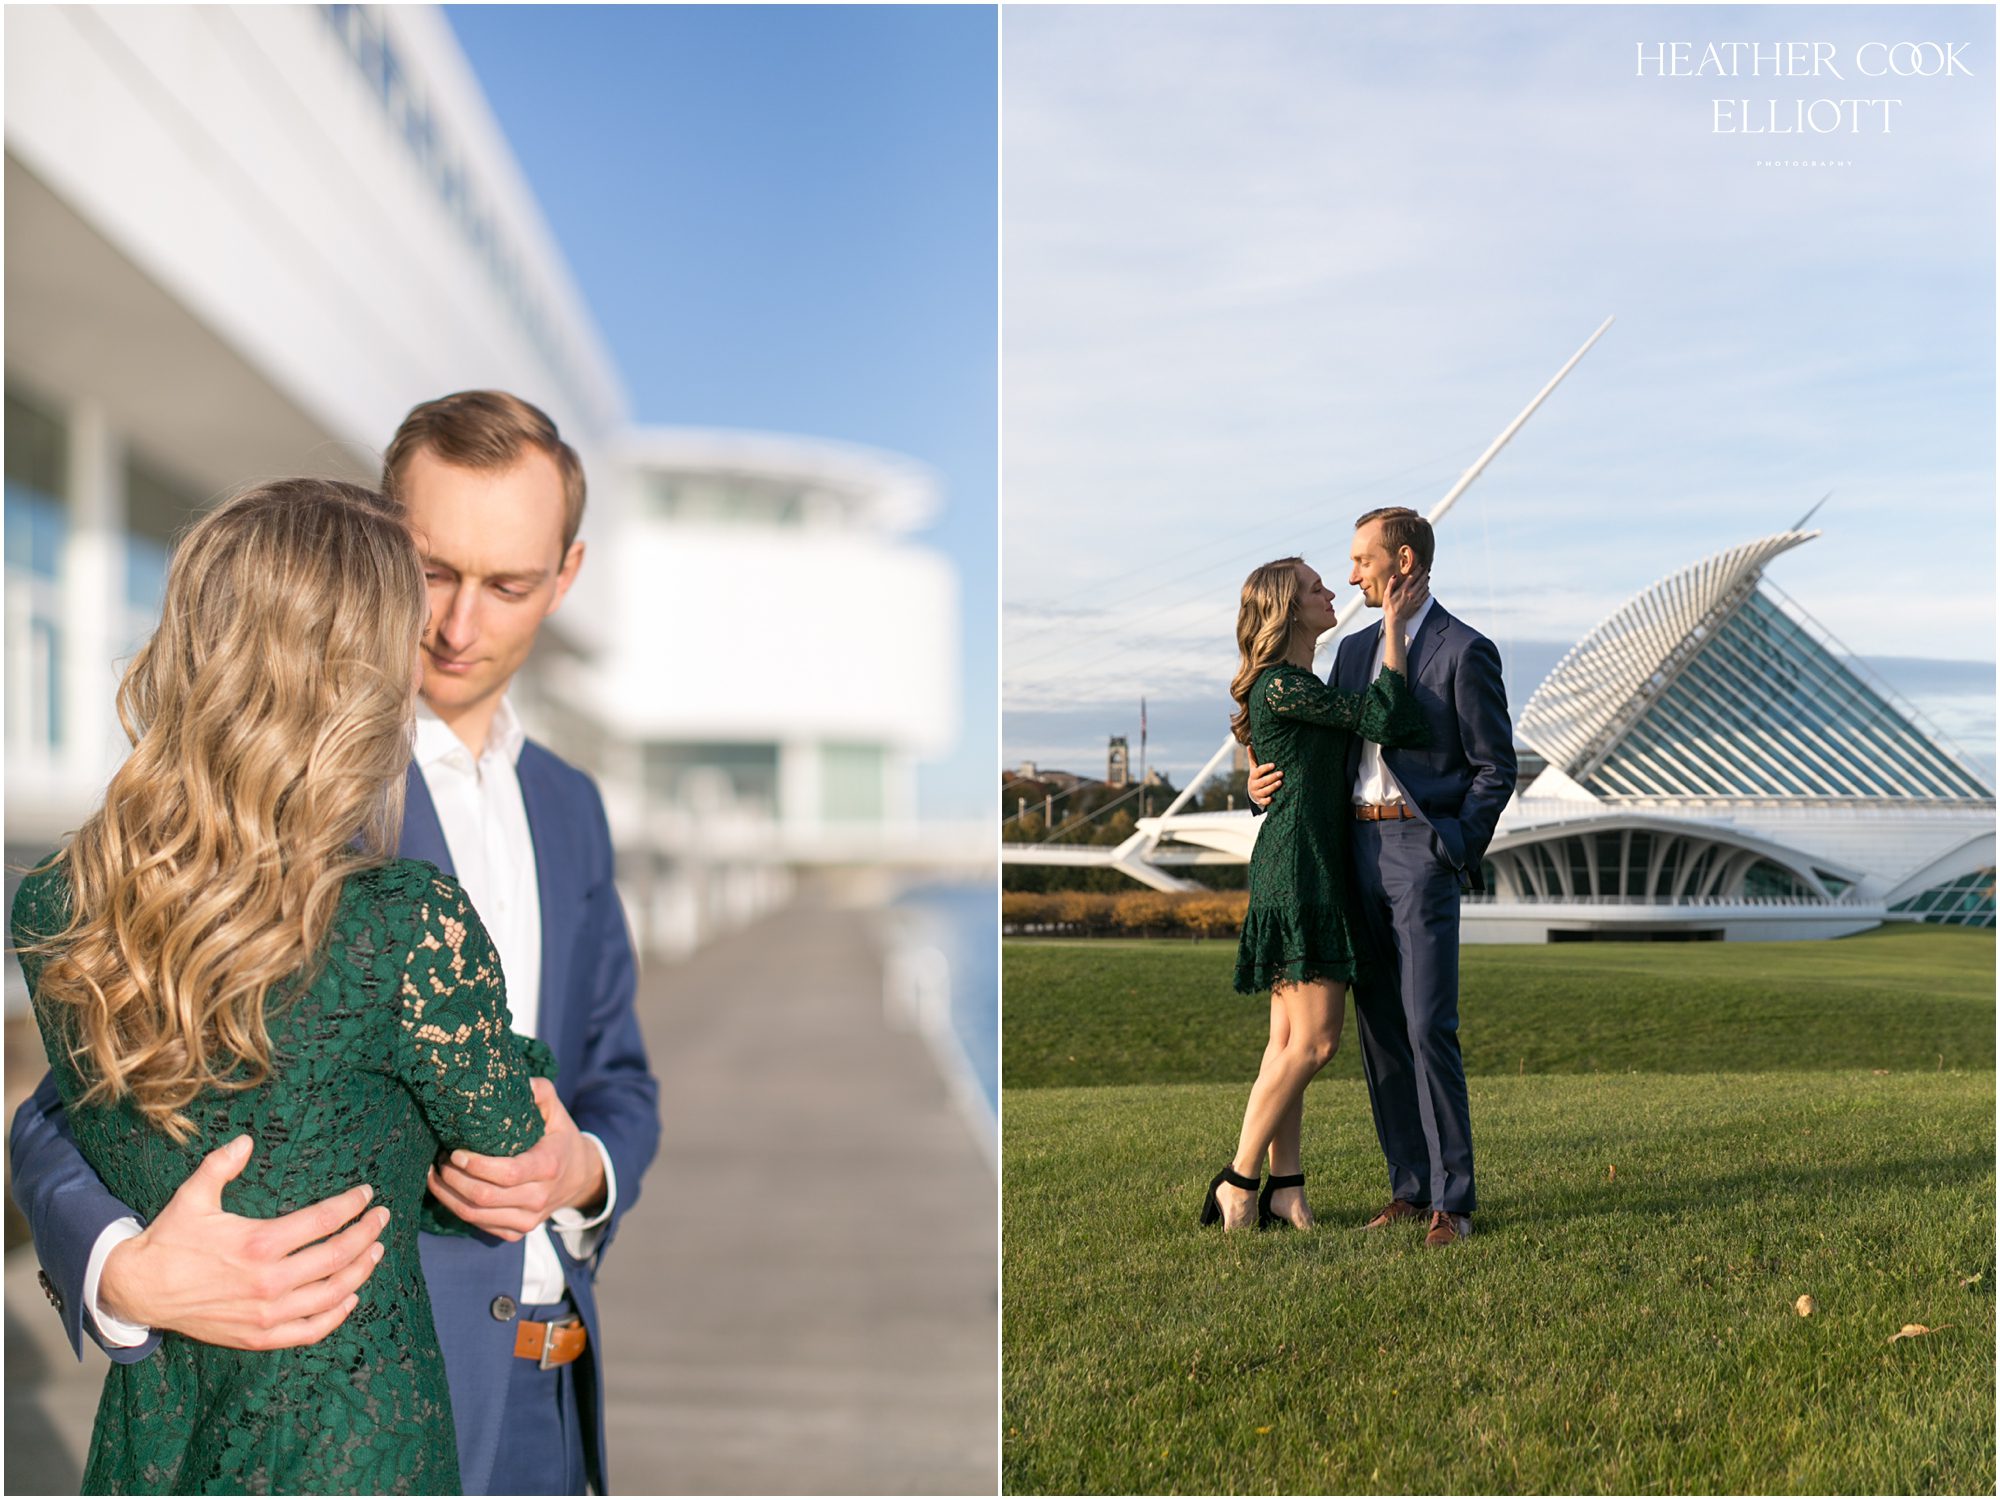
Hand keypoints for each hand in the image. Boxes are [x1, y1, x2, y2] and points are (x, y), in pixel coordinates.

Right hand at [98, 1135, 387, 1349]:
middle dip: (366, 1234)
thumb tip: (246, 1139)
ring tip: (375, 1251)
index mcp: (259, 1243)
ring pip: (331, 1294)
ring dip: (360, 1272)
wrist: (137, 1290)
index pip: (324, 1221)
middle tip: (382, 1219)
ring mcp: (266, 1313)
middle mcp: (269, 1281)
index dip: (352, 1205)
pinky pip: (309, 1331)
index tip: (367, 1195)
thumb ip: (221, 1165)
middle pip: (337, 1256)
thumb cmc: (169, 1240)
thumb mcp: (193, 1196)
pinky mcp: (257, 1336)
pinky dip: (335, 1315)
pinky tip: (350, 1298)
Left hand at [425, 1078, 605, 1241]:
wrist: (579, 1178)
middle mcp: (539, 1197)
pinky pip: (478, 1225)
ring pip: (475, 1215)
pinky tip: (447, 1190)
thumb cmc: (560, 1139)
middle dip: (453, 1179)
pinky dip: (456, 1208)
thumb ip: (539, 1091)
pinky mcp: (516, 1232)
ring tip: (436, 1173)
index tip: (455, 1151)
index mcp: (549, 1166)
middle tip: (439, 1159)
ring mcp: (527, 1220)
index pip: (508, 1173)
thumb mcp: (556, 1111)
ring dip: (448, 1195)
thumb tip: (517, 1079)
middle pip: (484, 1197)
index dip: (476, 1165)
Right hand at [1246, 760, 1283, 807]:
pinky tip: (1273, 798)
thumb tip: (1249, 745)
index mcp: (1253, 775)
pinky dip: (1267, 800)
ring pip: (1265, 791)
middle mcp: (1254, 784)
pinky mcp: (1260, 800)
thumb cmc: (1257, 777)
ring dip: (1272, 787)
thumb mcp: (1254, 768)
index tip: (1274, 765)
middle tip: (1281, 773)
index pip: (1258, 771)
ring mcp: (1257, 793)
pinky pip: (1263, 801)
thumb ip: (1252, 758)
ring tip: (1280, 783)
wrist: (1253, 792)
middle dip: (1272, 777)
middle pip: (1263, 781)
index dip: (1265, 768)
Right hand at [1381, 563, 1430, 633]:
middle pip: (1421, 581)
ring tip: (1427, 577)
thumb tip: (1394, 576)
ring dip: (1426, 581)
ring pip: (1424, 587)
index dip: (1418, 571)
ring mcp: (1416, 599)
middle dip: (1424, 574)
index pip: (1412, 577)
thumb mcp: (1386, 595)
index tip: (1421, 566)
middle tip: (1427, 569)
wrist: (1396, 620)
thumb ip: (1391, 585)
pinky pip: (1426, 595)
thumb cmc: (1389, 607)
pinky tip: (1427, 588)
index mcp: (1403, 590)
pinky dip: (1427, 590)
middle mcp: (1411, 593)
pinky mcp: (1419, 604)